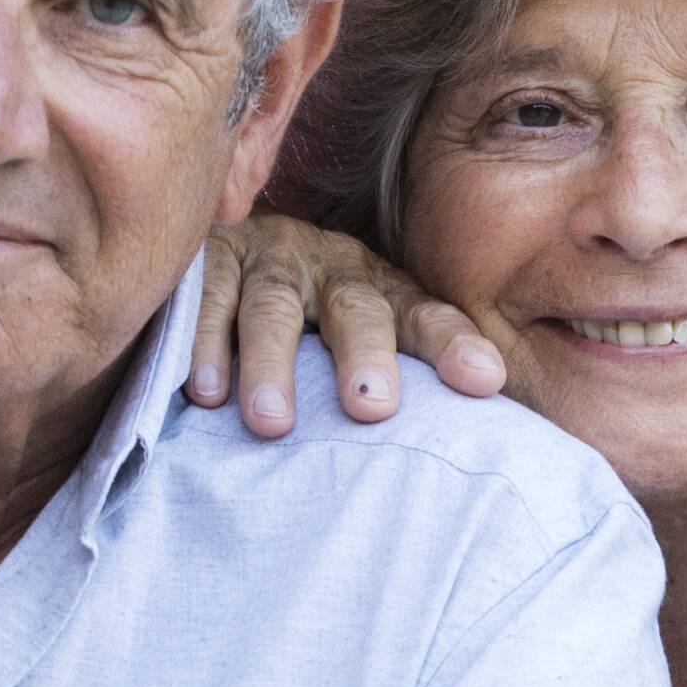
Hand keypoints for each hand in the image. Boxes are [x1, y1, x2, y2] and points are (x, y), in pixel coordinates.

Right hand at [188, 213, 516, 439]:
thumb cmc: (304, 325)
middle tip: (371, 409)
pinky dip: (203, 345)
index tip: (484, 381)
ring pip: (274, 308)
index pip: (423, 316)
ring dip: (271, 364)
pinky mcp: (209, 256)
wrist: (219, 238)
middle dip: (365, 355)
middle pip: (355, 309)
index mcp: (378, 289)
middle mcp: (330, 267)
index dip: (452, 344)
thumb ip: (399, 380)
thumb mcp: (352, 341)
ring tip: (272, 424)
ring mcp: (268, 258)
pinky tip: (204, 391)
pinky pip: (205, 299)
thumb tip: (471, 448)